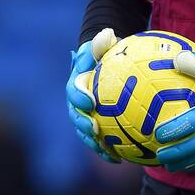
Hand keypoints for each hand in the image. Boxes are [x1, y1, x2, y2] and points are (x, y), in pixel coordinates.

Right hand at [66, 27, 120, 161]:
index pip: (74, 90)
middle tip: (94, 129)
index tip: (89, 102)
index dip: (79, 97)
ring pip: (86, 133)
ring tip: (106, 151)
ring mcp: (85, 116)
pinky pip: (101, 142)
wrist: (105, 66)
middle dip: (82, 125)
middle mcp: (77, 102)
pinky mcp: (96, 127)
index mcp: (77, 83)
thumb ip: (103, 43)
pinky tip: (121, 160)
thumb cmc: (106, 53)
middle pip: (75, 116)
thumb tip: (107, 35)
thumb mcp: (105, 44)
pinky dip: (108, 151)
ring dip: (94, 143)